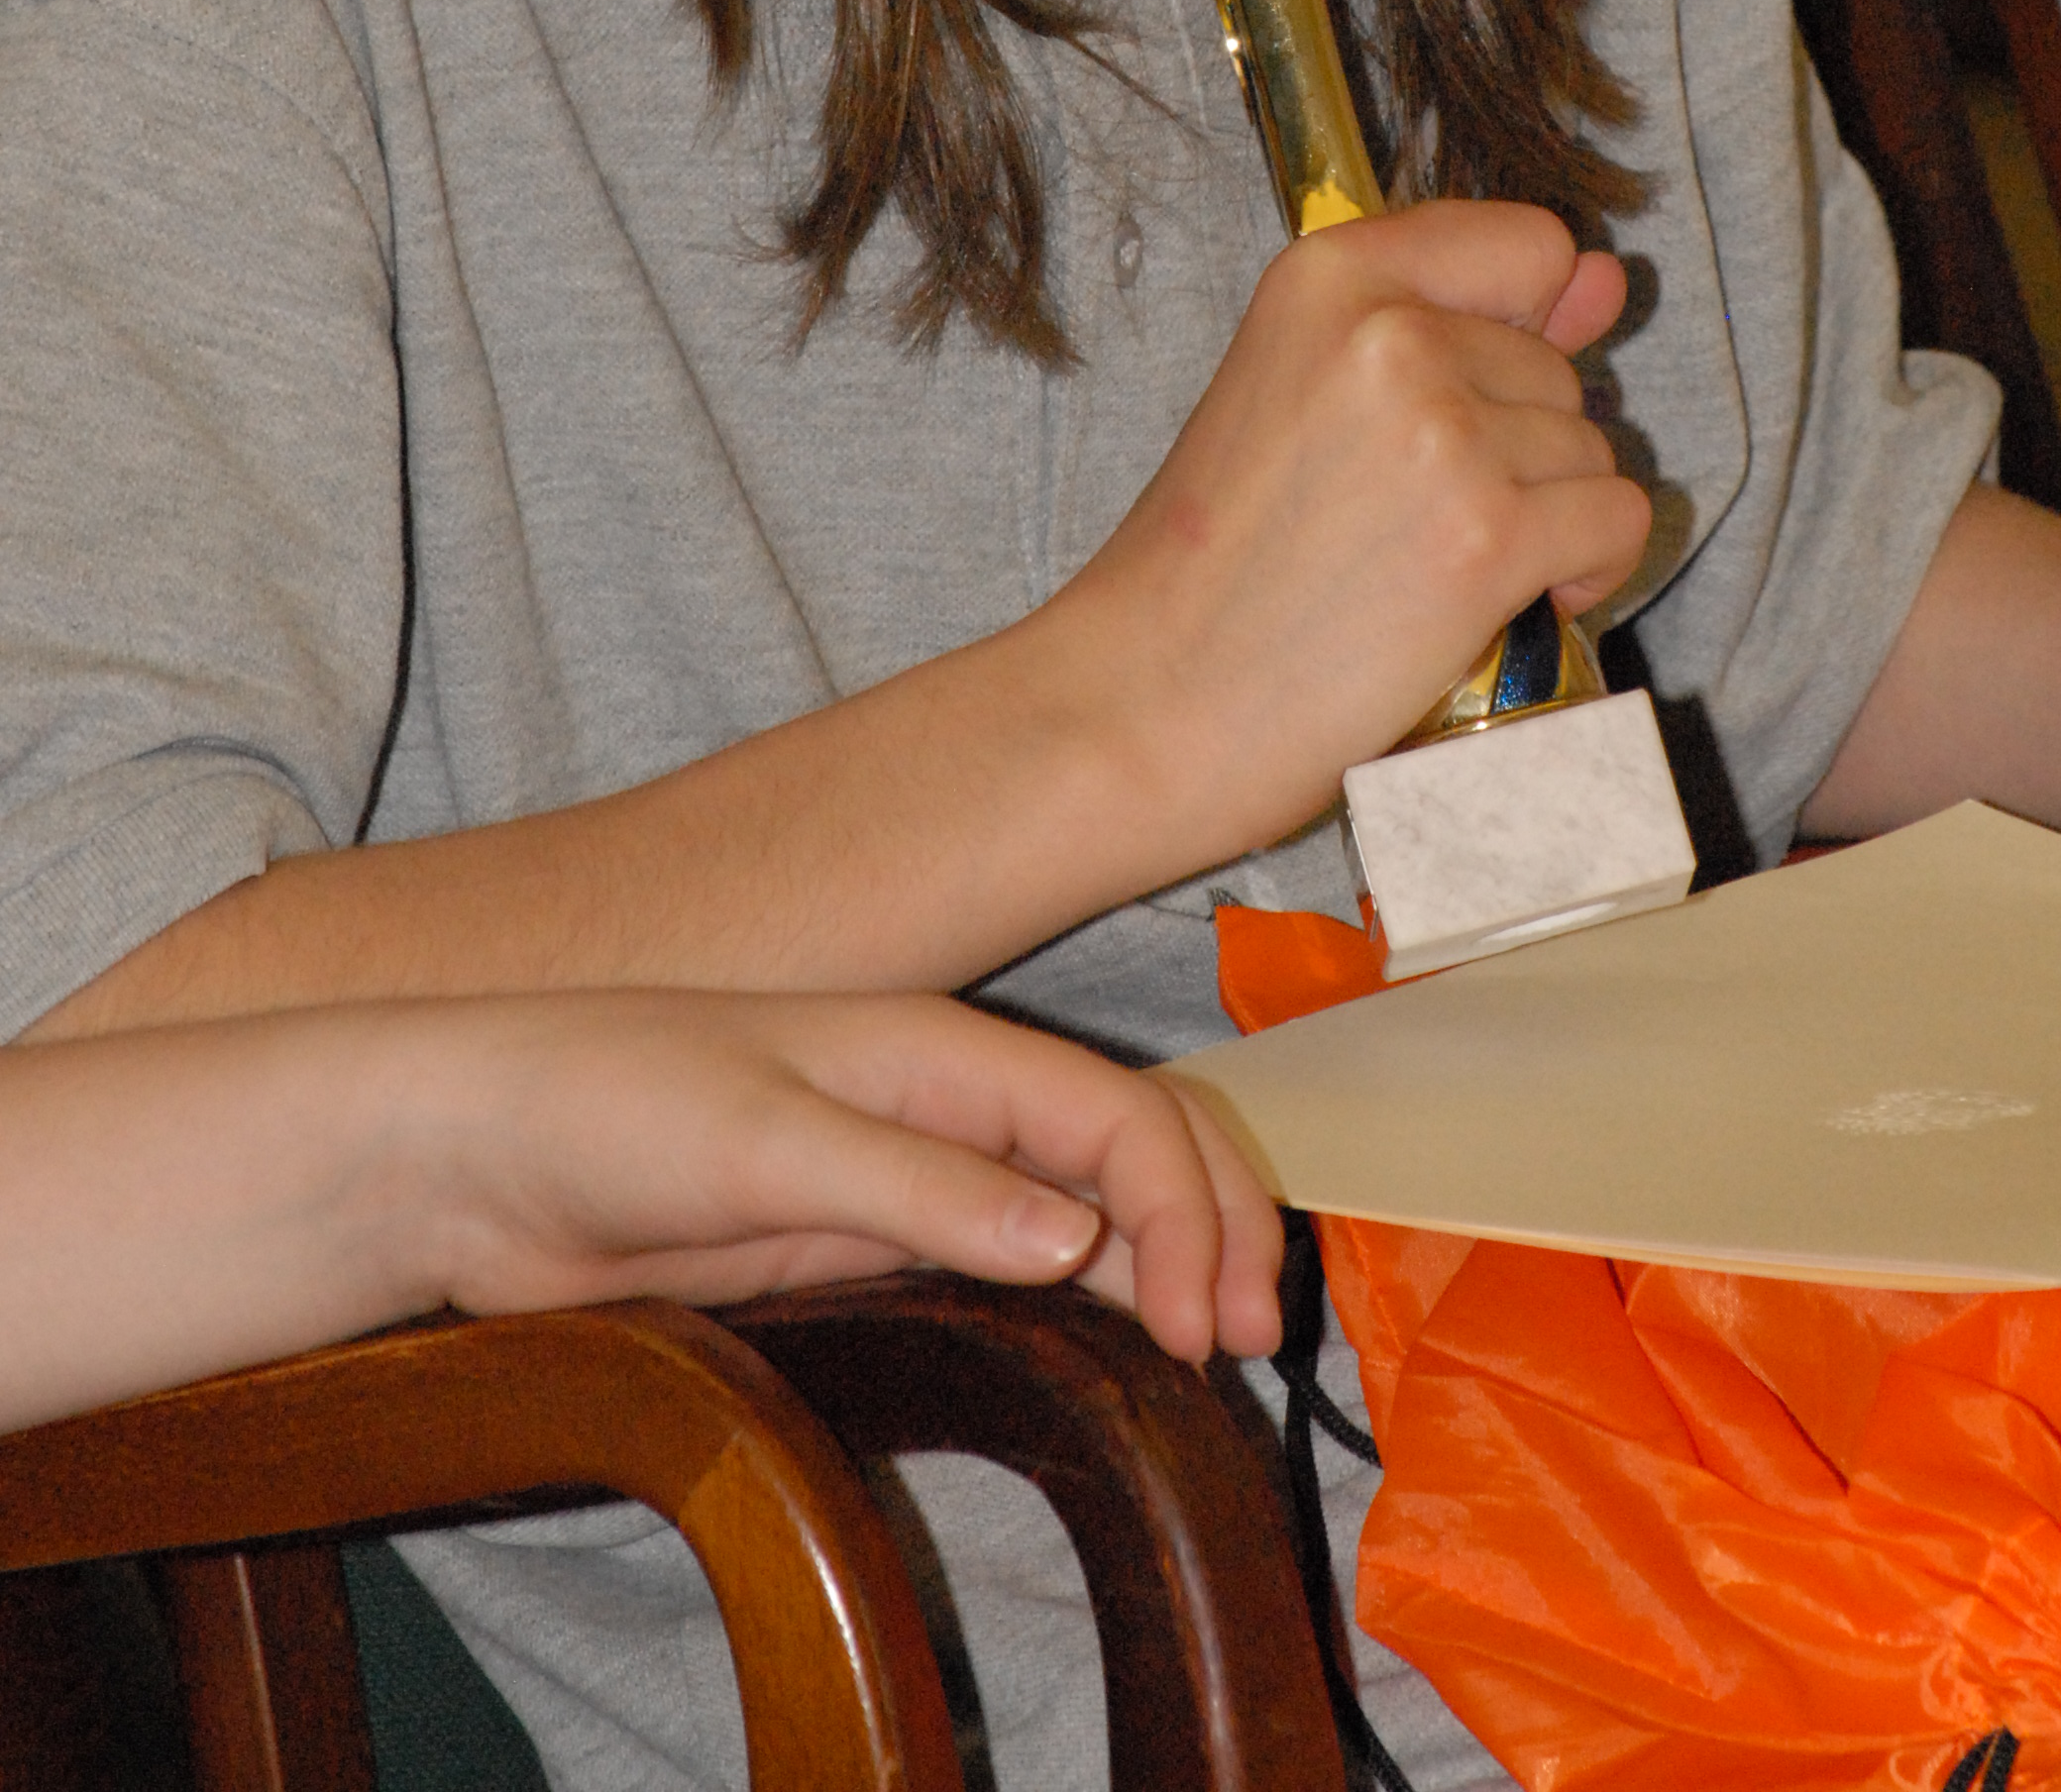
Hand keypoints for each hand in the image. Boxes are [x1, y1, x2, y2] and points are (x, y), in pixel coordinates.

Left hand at [392, 988, 1282, 1362]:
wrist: (475, 1150)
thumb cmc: (604, 1101)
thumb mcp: (763, 1146)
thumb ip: (917, 1189)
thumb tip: (1078, 1242)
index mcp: (937, 1048)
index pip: (1114, 1119)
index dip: (1182, 1211)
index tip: (1201, 1323)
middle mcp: (944, 1102)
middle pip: (1128, 1147)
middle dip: (1208, 1226)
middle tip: (1245, 1341)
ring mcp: (908, 1172)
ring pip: (1083, 1205)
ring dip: (1161, 1261)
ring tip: (1211, 1351)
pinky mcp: (860, 1240)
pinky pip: (1006, 1259)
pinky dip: (1083, 1294)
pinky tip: (1112, 1344)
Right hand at [1046, 201, 1648, 871]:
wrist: (1151, 699)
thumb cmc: (1218, 561)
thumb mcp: (1305, 388)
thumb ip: (1462, 320)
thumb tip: (1608, 279)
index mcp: (1329, 274)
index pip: (1526, 245)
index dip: (1527, 328)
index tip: (1470, 398)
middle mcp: (1391, 331)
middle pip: (1559, 369)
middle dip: (1518, 450)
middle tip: (1403, 521)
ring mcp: (1443, 430)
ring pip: (1592, 451)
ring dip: (1546, 520)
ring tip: (1429, 570)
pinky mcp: (1488, 533)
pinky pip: (1617, 522)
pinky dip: (1583, 574)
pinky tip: (1494, 607)